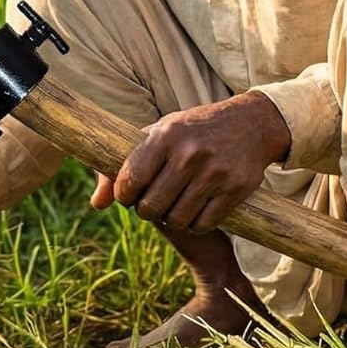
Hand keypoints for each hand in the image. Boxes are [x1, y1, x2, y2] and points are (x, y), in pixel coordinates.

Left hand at [89, 92, 290, 233]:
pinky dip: (195, 224)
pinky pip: (204, 224)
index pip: (130, 181)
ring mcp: (214, 172)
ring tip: (174, 207)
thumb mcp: (160, 134)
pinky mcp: (235, 188)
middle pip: (151, 207)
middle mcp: (189, 153)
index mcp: (165, 135)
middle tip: (153, 203)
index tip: (130, 195)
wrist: (251, 123)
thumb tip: (96, 204)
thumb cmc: (194, 130)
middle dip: (147, 211)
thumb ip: (124, 167)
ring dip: (172, 219)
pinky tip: (195, 211)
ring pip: (177, 219)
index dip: (124, 196)